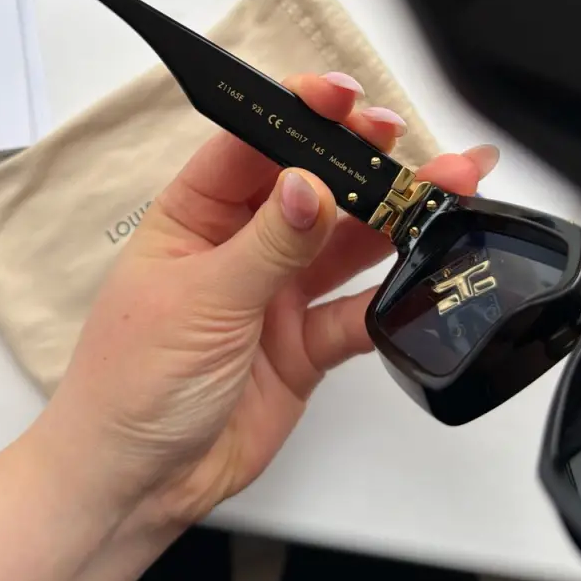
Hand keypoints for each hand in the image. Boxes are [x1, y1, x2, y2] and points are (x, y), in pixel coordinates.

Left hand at [35, 73, 499, 526]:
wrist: (138, 482)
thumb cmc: (132, 382)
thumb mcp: (201, 300)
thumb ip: (268, 243)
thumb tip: (312, 182)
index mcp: (195, 216)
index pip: (251, 146)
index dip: (298, 116)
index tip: (343, 97)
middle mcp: (240, 245)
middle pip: (311, 187)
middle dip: (360, 162)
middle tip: (406, 141)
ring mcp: (275, 293)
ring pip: (344, 243)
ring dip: (393, 220)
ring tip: (448, 191)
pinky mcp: (305, 342)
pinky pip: (357, 311)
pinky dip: (393, 299)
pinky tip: (429, 277)